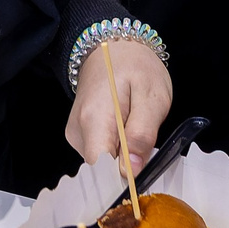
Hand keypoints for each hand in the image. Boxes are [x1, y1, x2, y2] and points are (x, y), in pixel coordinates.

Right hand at [65, 38, 173, 172]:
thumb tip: (131, 171)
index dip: (122, 181)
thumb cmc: (136, 66)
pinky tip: (125, 133)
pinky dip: (115, 151)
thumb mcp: (153, 96)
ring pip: (101, 164)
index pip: (100, 170)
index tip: (143, 181)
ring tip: (136, 132)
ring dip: (122, 158)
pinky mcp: (78, 134)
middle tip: (147, 147)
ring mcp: (75, 134)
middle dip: (127, 168)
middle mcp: (78, 130)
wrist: (112, 46)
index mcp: (94, 120)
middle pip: (101, 170)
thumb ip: (142, 134)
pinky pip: (99, 154)